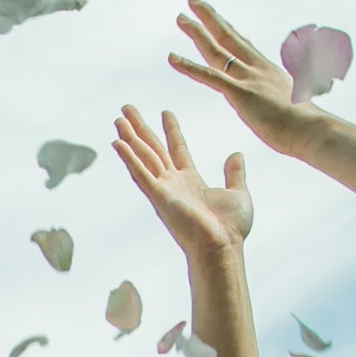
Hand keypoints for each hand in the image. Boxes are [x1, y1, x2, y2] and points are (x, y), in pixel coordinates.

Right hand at [110, 104, 254, 264]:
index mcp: (191, 181)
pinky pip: (140, 173)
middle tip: (127, 110)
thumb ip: (234, 173)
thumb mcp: (238, 193)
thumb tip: (236, 154)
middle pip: (153, 149)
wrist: (222, 246)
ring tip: (118, 119)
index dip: (171, 130)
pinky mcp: (159, 197)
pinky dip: (129, 158)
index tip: (165, 112)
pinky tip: (117, 143)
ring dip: (130, 138)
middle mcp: (173, 183)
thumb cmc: (230, 228)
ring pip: (143, 157)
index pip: (177, 149)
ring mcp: (164, 190)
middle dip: (141, 128)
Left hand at [163, 0, 332, 160]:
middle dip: (209, 17)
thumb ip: (285, 97)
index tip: (216, 17)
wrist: (312, 130)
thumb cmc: (306, 125)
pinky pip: (209, 77)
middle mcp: (256, 68)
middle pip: (228, 36)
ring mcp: (248, 79)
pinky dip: (189, 66)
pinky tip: (172, 58)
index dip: (227, 29)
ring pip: (216, 49)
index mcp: (268, 70)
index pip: (243, 44)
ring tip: (180, 17)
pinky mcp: (240, 94)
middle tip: (193, 1)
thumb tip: (289, 101)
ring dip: (196, 32)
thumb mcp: (295, 104)